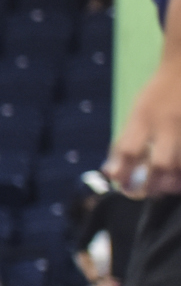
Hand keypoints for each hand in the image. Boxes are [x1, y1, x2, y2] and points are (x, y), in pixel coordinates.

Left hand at [105, 57, 180, 197]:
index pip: (129, 150)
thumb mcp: (137, 112)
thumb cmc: (159, 94)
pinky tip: (179, 176)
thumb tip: (111, 172)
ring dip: (175, 182)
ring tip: (167, 187)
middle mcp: (168, 123)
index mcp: (144, 117)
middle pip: (162, 163)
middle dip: (154, 184)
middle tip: (148, 191)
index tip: (121, 184)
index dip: (123, 172)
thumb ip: (125, 141)